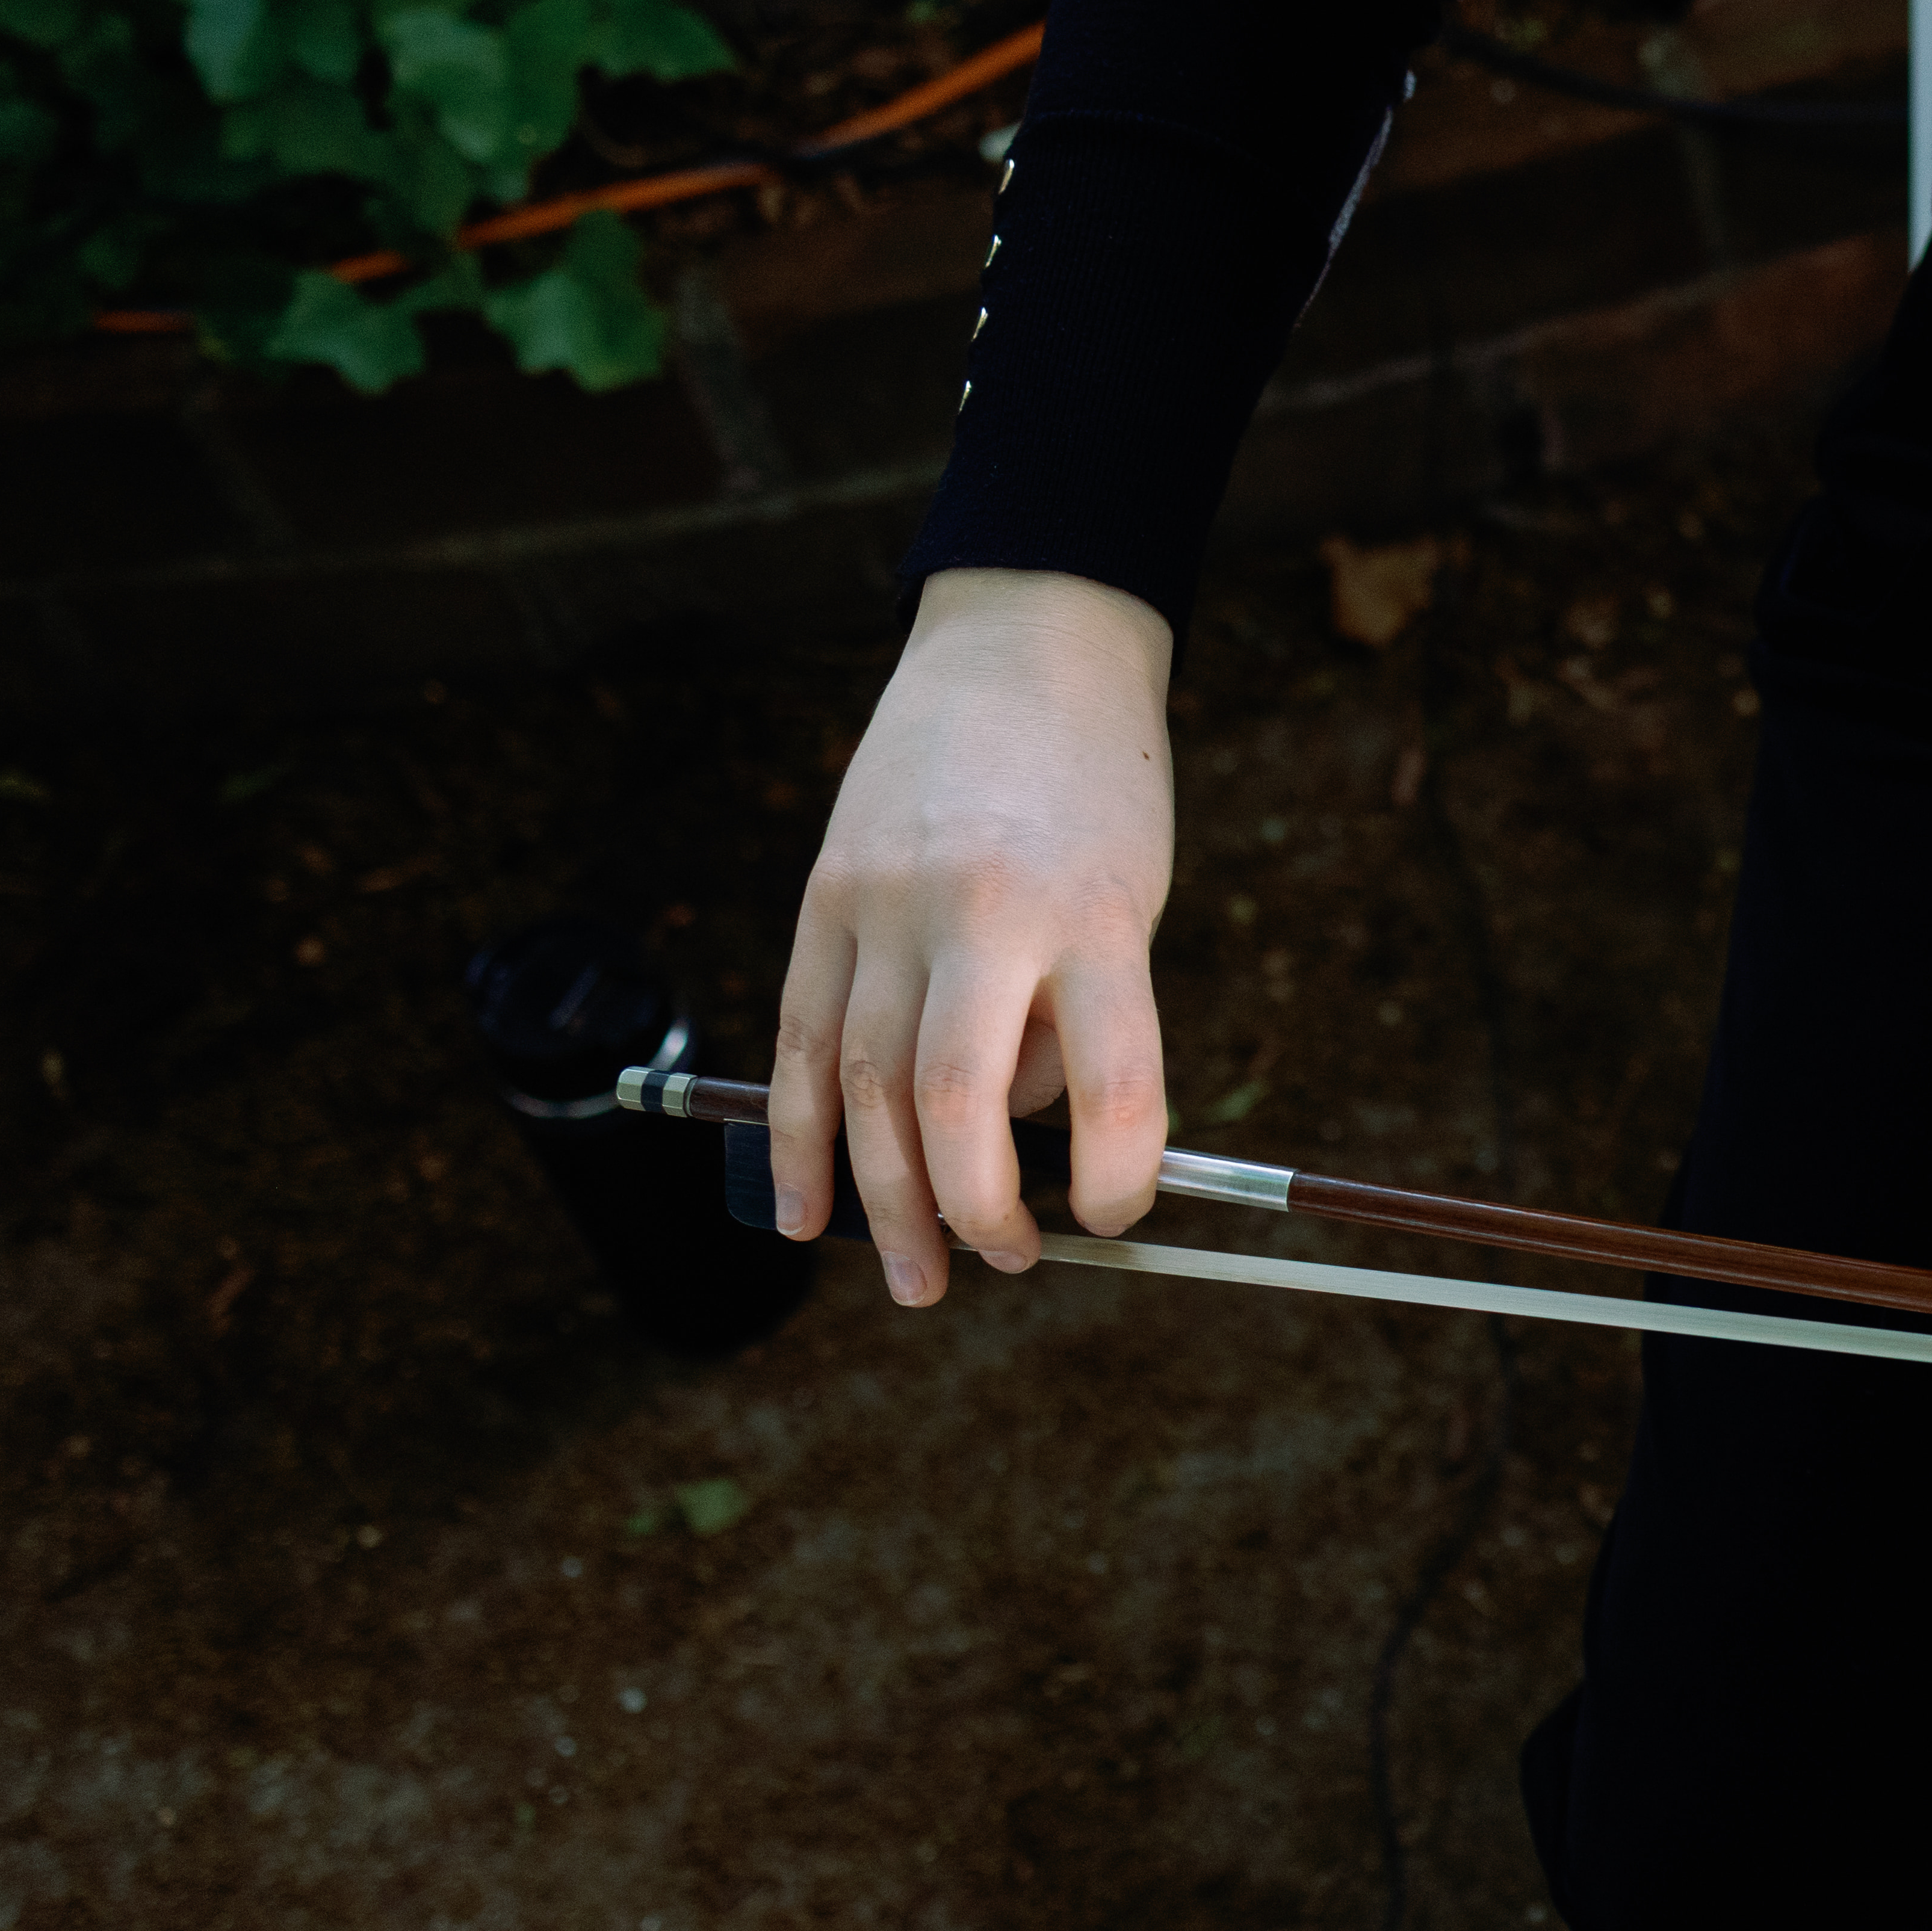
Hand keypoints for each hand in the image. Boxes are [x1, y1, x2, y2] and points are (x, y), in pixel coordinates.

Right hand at [771, 567, 1177, 1305]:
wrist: (1022, 651)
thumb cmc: (1099, 794)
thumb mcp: (1132, 898)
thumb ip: (1080, 1016)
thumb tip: (1023, 1145)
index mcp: (1095, 915)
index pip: (1114, 1083)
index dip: (1120, 1179)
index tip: (1118, 1219)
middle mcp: (984, 912)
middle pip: (957, 1102)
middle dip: (976, 1212)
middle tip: (1002, 1267)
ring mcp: (887, 905)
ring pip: (866, 1088)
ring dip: (886, 1202)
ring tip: (916, 1279)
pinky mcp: (822, 900)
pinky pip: (801, 1044)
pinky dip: (799, 1139)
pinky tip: (805, 1215)